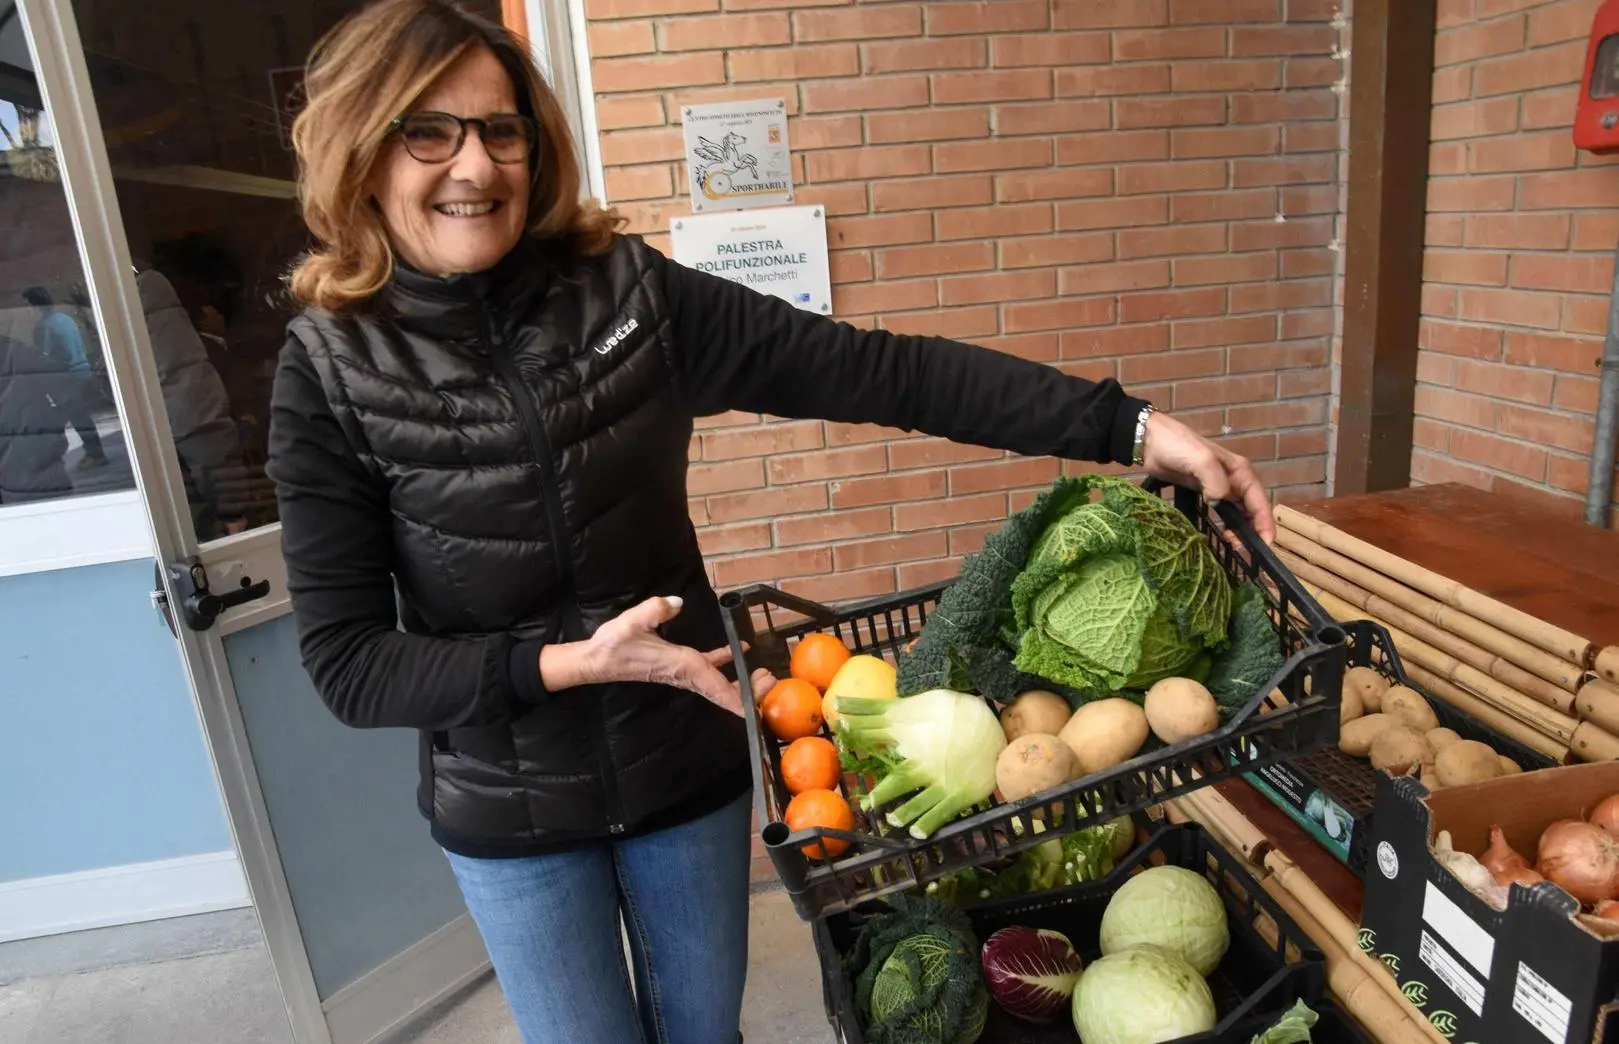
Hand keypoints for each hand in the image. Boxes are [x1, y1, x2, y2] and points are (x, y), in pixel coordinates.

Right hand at [541, 595, 777, 715]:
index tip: (761, 699)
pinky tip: (739, 651)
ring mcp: (685, 673)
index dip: (742, 697)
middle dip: (751, 692)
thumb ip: (653, 610)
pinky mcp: (680, 666)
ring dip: (742, 683)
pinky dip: (727, 663)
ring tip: (764, 673)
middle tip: (771, 679)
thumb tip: (675, 602)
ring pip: (720, 684)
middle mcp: (688, 674)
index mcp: (682, 665)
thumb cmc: (613, 644)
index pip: (719, 687)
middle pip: (726, 692)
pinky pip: (710, 670)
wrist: (596, 660)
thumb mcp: (631, 622)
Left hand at [1138, 409, 1275, 543]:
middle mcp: (1234, 479)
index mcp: (1240, 471)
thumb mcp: (1201, 460)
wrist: (1150, 440)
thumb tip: (1218, 501)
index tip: (1265, 545)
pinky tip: (1221, 534)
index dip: (1265, 524)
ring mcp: (1219, 486)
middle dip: (1253, 530)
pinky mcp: (1203, 492)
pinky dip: (1225, 523)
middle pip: (1252, 510)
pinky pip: (1221, 511)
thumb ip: (1215, 481)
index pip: (1260, 502)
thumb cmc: (1178, 446)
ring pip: (1238, 512)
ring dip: (1240, 529)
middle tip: (1242, 550)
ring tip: (1232, 545)